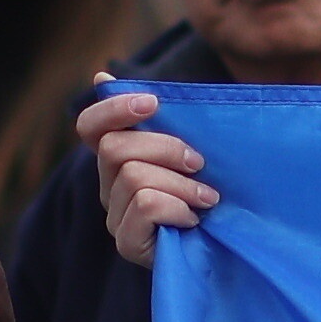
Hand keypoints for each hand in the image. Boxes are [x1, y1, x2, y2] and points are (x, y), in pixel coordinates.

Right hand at [79, 81, 217, 261]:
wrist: (230, 246)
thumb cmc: (211, 188)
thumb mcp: (190, 146)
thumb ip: (160, 115)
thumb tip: (102, 76)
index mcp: (118, 157)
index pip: (90, 127)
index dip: (113, 109)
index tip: (152, 102)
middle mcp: (108, 185)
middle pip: (113, 148)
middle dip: (165, 148)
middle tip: (200, 163)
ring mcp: (115, 216)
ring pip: (134, 177)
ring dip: (182, 185)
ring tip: (208, 198)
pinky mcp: (127, 243)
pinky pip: (146, 206)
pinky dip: (178, 208)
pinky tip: (194, 220)